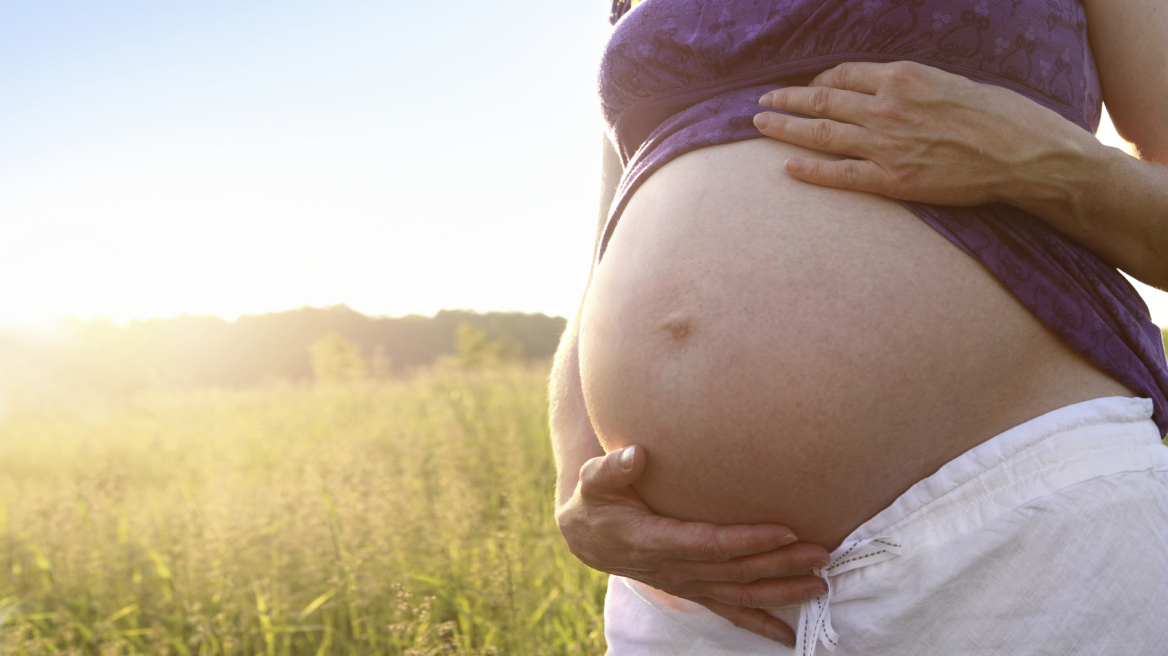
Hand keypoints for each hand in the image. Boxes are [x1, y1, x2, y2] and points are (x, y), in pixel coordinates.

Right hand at [556, 445, 829, 645]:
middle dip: (780, 563)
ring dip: (781, 591)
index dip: (748, 540)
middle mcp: (675, 569)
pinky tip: (788, 635)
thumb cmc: (596, 500)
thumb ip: (612, 468)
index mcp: (654, 541)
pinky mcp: (693, 590)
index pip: (710, 543)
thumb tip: (634, 454)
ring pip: (739, 594)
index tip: (785, 530)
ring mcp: (686, 584)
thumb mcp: (594, 480)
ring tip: (820, 584)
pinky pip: (728, 611)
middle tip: (820, 553)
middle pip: (735, 571)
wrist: (588, 536)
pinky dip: (759, 623)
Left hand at [752, 61, 1088, 211]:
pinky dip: (810, 170)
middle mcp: (887, 106)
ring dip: (786, 128)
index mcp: (903, 77)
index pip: (844, 74)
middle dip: (787, 99)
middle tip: (763, 101)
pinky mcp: (893, 180)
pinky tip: (787, 167)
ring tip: (760, 124)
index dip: (818, 80)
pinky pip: (840, 174)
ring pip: (821, 133)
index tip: (805, 86)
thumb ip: (912, 87)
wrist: (1023, 154)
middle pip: (822, 99)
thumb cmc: (999, 116)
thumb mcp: (952, 83)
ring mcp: (886, 144)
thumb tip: (889, 90)